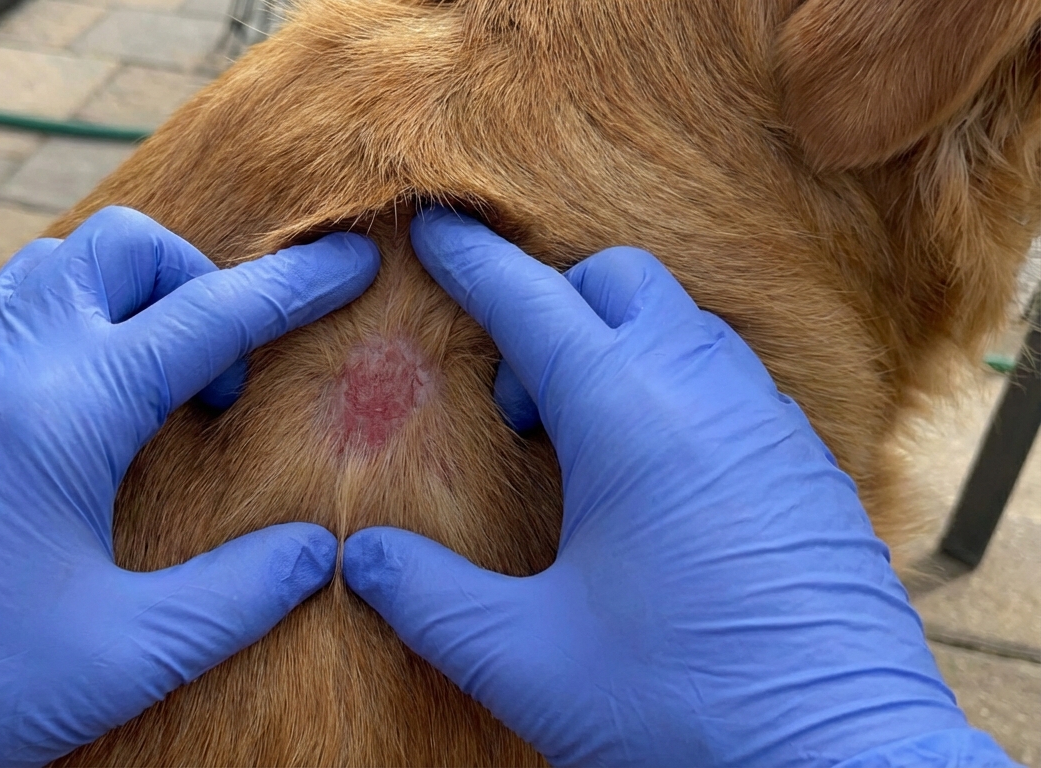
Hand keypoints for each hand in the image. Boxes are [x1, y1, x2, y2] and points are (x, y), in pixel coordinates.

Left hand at [0, 207, 378, 767]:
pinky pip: (7, 308)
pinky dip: (69, 320)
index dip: (292, 288)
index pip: (207, 317)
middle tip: (221, 372)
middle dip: (195, 279)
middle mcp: (5, 363)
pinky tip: (82, 406)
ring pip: (55, 266)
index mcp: (67, 411)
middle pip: (122, 248)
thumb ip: (237, 595)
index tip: (354, 263)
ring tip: (157, 383)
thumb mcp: (124, 654)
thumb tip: (320, 552)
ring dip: (127, 295)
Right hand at [343, 207, 988, 766]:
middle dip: (552, 299)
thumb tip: (360, 557)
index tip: (433, 225)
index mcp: (627, 415)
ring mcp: (768, 421)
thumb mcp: (525, 657)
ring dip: (615, 345)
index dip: (472, 259)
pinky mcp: (806, 462)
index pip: (530, 300)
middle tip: (514, 394)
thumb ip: (427, 597)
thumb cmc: (680, 704)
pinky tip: (654, 475)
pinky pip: (729, 376)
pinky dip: (672, 384)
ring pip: (682, 323)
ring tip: (579, 442)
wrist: (838, 760)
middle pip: (617, 280)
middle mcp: (705, 392)